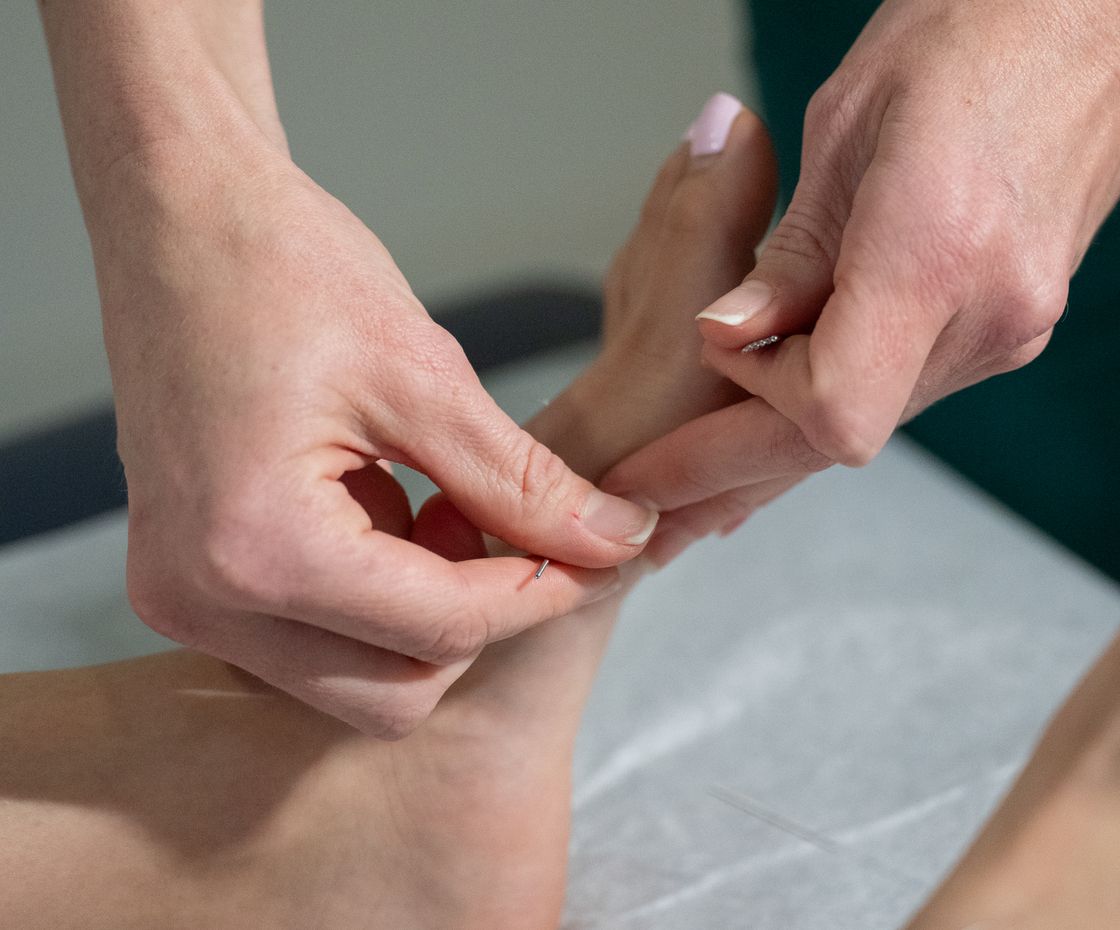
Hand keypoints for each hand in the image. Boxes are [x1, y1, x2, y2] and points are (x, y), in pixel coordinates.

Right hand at [89, 138, 654, 738]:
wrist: (177, 214)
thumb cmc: (283, 267)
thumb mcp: (424, 376)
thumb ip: (525, 483)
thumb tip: (618, 538)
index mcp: (256, 549)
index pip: (444, 627)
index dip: (544, 591)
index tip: (606, 547)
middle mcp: (202, 600)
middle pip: (396, 689)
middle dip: (478, 617)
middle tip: (509, 523)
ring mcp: (185, 598)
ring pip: (355, 679)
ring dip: (426, 613)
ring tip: (443, 504)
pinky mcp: (190, 579)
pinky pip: (313, 639)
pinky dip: (377, 597)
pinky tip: (393, 505)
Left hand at [603, 0, 1119, 524]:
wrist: (1107, 20)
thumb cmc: (980, 30)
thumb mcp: (850, 122)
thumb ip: (789, 254)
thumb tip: (731, 336)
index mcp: (936, 253)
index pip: (825, 411)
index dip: (741, 415)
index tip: (691, 384)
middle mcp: (988, 314)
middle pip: (838, 438)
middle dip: (730, 469)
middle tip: (649, 493)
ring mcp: (1009, 327)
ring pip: (867, 417)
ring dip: (775, 429)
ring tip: (691, 449)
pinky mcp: (1011, 323)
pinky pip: (901, 385)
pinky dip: (831, 392)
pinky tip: (775, 397)